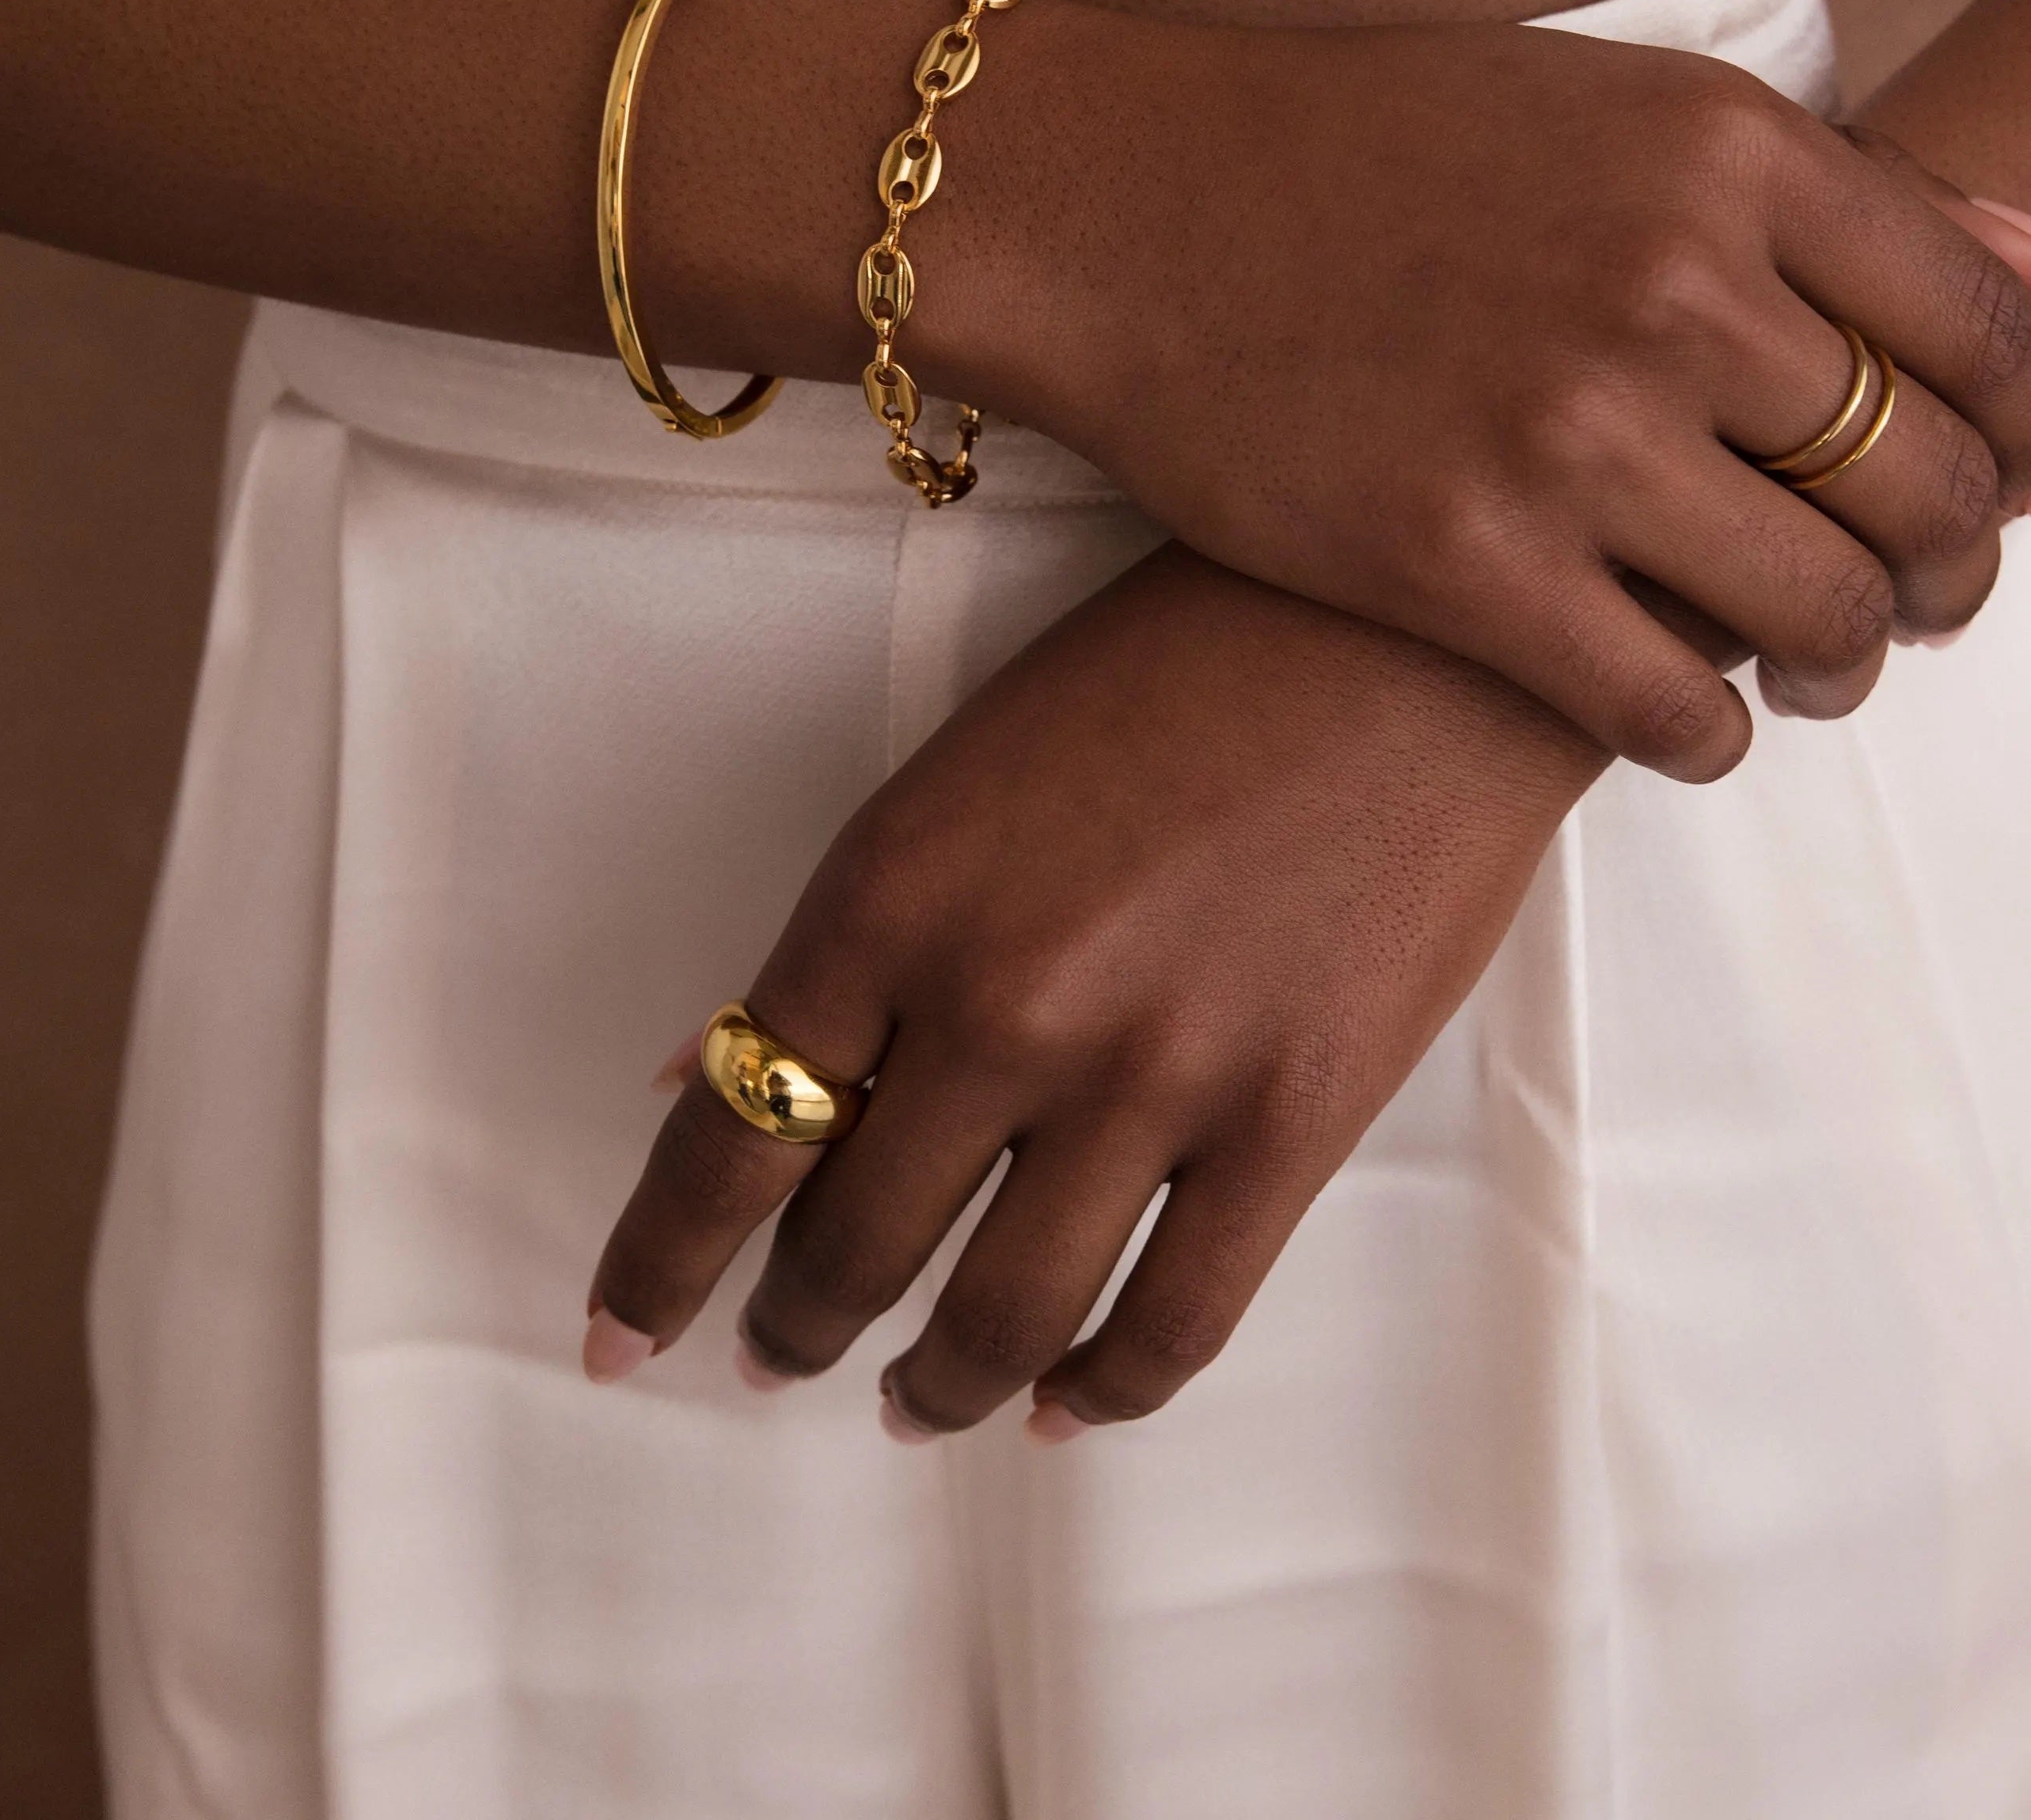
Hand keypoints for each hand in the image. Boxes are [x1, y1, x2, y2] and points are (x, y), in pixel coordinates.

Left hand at [585, 544, 1604, 1435]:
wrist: (1410, 626)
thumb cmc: (1175, 668)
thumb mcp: (966, 772)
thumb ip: (847, 943)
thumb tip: (704, 1075)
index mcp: (892, 895)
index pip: (730, 1135)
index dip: (657, 1265)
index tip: (619, 1338)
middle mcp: (1002, 1004)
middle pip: (851, 1245)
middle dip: (796, 1328)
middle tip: (784, 1355)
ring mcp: (1154, 1075)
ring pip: (999, 1315)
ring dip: (935, 1385)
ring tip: (915, 1403)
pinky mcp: (1294, 1123)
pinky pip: (1171, 1324)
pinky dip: (1100, 1392)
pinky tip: (1064, 1402)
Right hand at [963, 18, 2030, 780]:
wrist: (1132, 208)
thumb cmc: (1378, 154)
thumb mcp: (1630, 108)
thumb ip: (1854, 186)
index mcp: (1731, 150)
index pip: (1988, 332)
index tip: (2002, 490)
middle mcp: (1671, 284)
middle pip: (1930, 490)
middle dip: (1957, 574)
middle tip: (1916, 602)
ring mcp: (1564, 433)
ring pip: (1822, 617)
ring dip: (1845, 667)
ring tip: (1809, 665)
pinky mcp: (1457, 564)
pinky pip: (1670, 708)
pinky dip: (1710, 736)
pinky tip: (1685, 716)